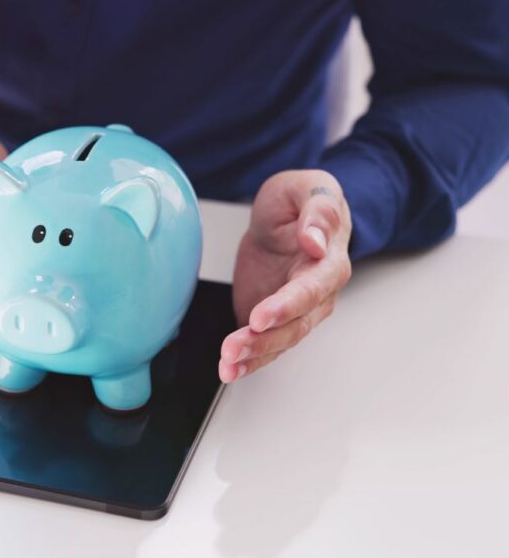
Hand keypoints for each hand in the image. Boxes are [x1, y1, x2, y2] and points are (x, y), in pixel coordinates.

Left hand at [219, 169, 352, 381]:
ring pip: (281, 340)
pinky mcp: (276, 320)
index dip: (287, 304)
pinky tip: (229, 370)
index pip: (312, 288)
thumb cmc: (299, 202)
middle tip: (233, 347)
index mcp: (329, 259)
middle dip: (264, 339)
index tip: (261, 315)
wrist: (286, 218)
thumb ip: (316, 209)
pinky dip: (249, 362)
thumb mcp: (306, 187)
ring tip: (227, 364)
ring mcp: (298, 310)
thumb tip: (316, 240)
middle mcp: (319, 292)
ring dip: (253, 356)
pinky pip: (267, 346)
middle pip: (296, 324)